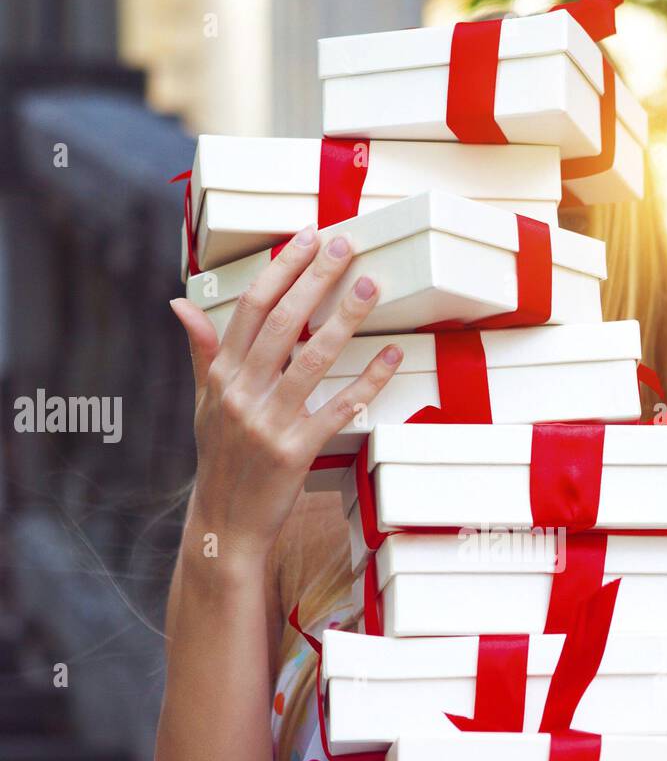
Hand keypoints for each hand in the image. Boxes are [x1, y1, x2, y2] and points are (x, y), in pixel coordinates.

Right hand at [170, 226, 401, 562]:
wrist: (227, 523)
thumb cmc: (221, 459)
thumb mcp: (204, 403)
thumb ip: (202, 352)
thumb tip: (181, 303)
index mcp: (221, 375)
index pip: (250, 307)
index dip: (281, 268)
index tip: (307, 236)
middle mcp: (241, 394)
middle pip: (281, 323)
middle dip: (314, 278)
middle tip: (345, 245)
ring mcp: (267, 423)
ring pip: (310, 359)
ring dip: (344, 319)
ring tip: (371, 286)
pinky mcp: (295, 453)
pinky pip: (337, 409)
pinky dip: (368, 382)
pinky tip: (390, 356)